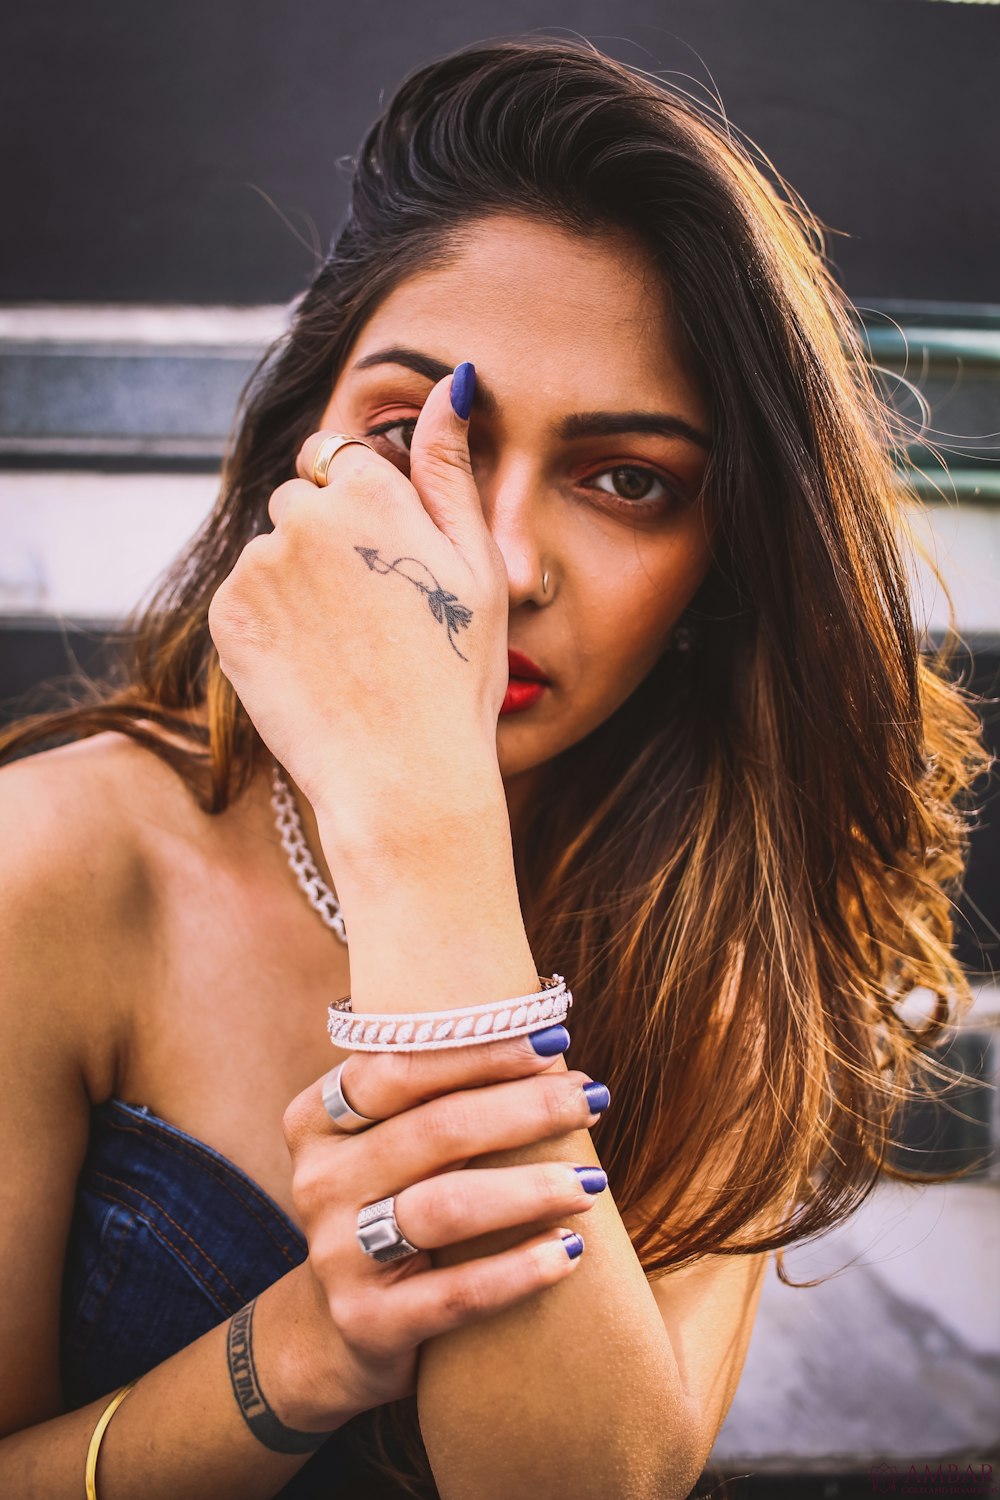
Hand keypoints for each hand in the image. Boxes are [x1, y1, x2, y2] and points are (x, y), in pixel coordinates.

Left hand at [207, 366, 509, 842]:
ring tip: (343, 650)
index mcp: (371, 490)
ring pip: (270, 553)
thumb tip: (454, 381)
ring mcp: (257, 566)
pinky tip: (312, 667)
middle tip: (370, 618)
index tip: (387, 570)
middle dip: (325, 542)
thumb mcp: (476, 565)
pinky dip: (268, 625)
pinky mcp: (226, 616)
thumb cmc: (457, 674)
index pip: (344, 463)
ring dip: (295, 585)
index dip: (366, 514)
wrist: (403, 775)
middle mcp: (304, 514)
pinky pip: (243, 598)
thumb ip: (449, 467)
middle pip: (300, 502)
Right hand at [278, 1030, 609, 1422]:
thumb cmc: (391, 1207)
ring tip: (592, 1180)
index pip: (399, 1067)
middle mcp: (320, 1181)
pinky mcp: (369, 1322)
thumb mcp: (389, 1146)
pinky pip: (457, 1294)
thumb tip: (549, 1045)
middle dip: (526, 1109)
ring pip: (447, 1208)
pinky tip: (569, 1251)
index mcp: (317, 1119)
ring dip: (531, 1188)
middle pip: (435, 1130)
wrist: (340, 1330)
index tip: (552, 1039)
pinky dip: (519, 1270)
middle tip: (592, 1099)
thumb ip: (436, 1098)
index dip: (480, 1050)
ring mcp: (338, 1255)